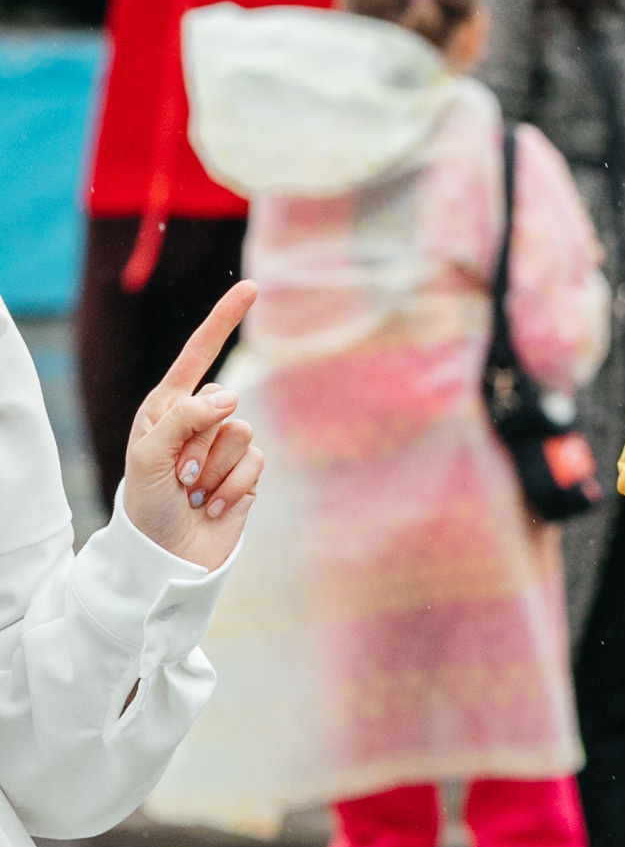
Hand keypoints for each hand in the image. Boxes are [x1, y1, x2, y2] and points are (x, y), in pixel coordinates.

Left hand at [121, 284, 262, 567]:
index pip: (199, 354)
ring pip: (241, 433)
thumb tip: (231, 396)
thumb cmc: (146, 506)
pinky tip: (211, 507)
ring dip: (214, 471)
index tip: (250, 287)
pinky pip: (255, 462)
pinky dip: (232, 488)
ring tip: (193, 494)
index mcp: (167, 407)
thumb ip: (184, 417)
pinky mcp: (246, 472)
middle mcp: (198, 421)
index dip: (224, 320)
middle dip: (200, 443)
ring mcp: (223, 447)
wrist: (166, 559)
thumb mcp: (149, 456)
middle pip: (224, 403)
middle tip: (177, 478)